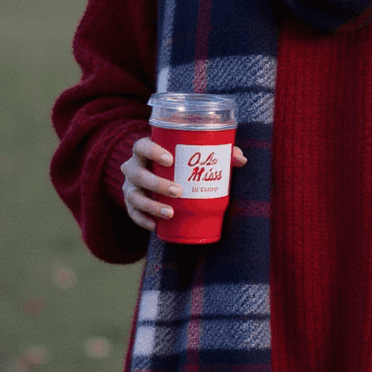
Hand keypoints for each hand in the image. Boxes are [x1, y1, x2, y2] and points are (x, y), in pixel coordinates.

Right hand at [121, 135, 246, 231]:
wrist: (155, 178)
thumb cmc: (178, 164)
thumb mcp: (193, 156)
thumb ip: (218, 154)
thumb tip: (241, 159)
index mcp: (145, 151)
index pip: (142, 146)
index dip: (152, 151)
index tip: (170, 159)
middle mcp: (133, 168)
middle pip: (137, 173)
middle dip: (157, 183)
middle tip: (178, 191)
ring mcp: (129, 187)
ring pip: (134, 196)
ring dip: (151, 205)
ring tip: (170, 213)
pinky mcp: (131, 205)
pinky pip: (133, 214)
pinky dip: (142, 220)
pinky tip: (155, 226)